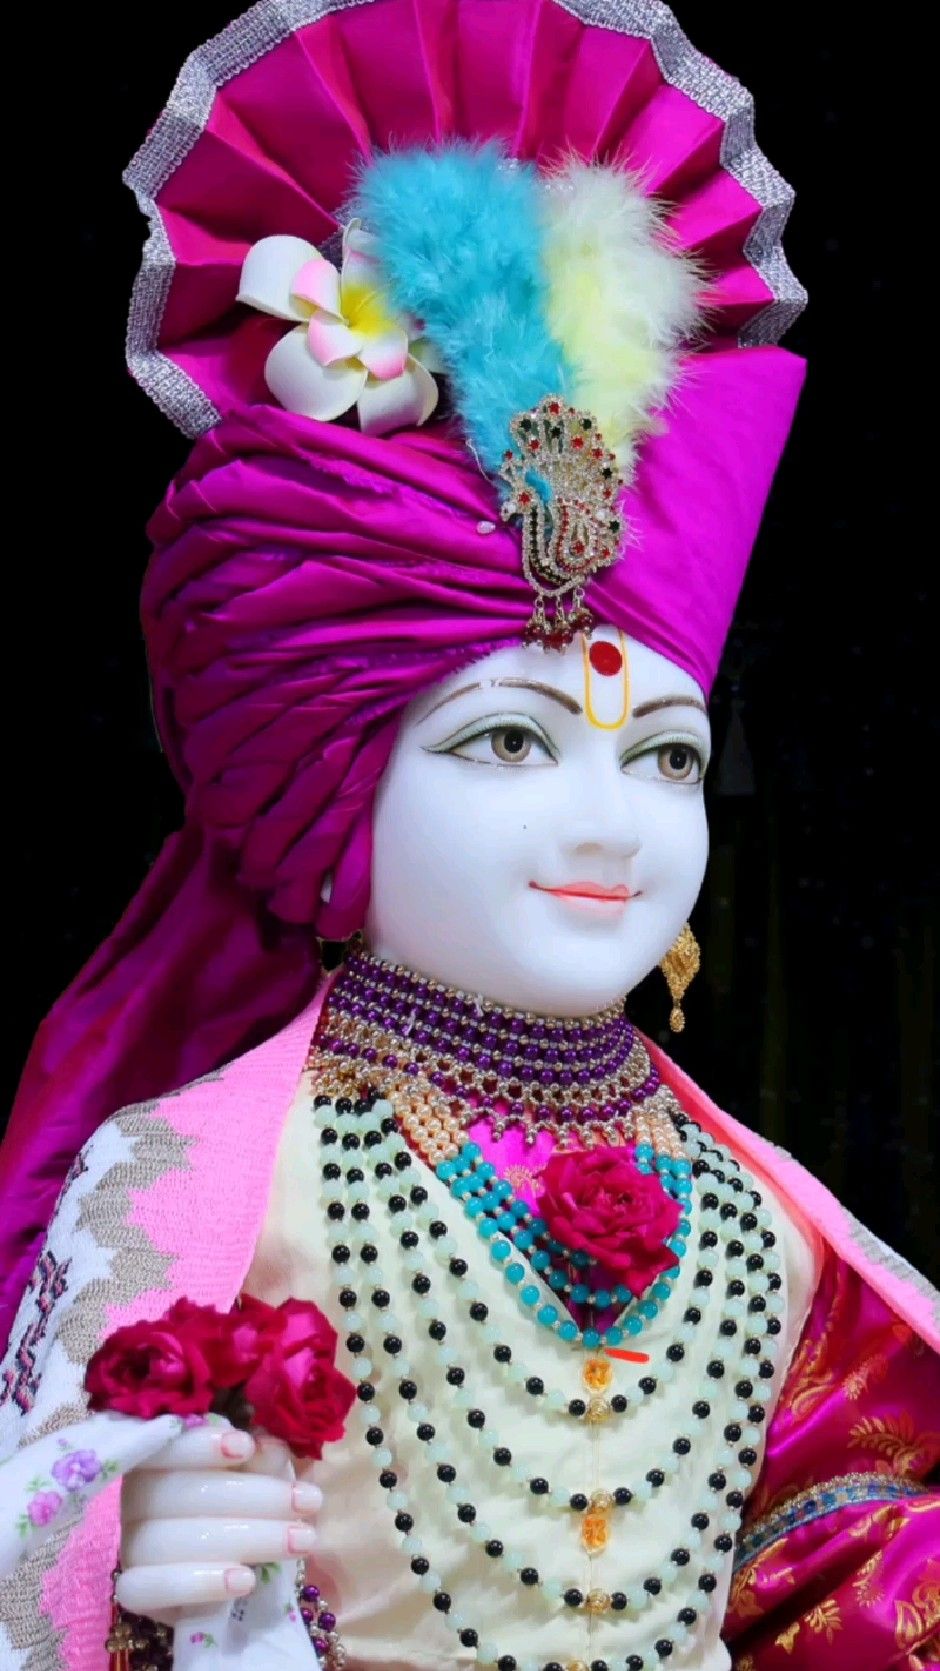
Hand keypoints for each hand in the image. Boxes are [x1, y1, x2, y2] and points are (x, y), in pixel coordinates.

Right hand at [117, 1424, 319, 1624]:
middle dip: (252, 1496)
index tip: (245, 1446)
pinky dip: (199, 1584)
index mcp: (160, 1454)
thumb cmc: (247, 1504)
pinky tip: (245, 1580)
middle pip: (180, 1493)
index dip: (200, 1445)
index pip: (166, 1444)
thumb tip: (268, 1445)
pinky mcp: (135, 1590)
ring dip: (245, 1539)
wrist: (236, 1567)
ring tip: (301, 1541)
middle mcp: (136, 1496)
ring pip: (173, 1540)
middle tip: (308, 1500)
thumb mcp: (259, 1473)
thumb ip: (260, 1457)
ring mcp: (131, 1544)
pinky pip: (150, 1588)